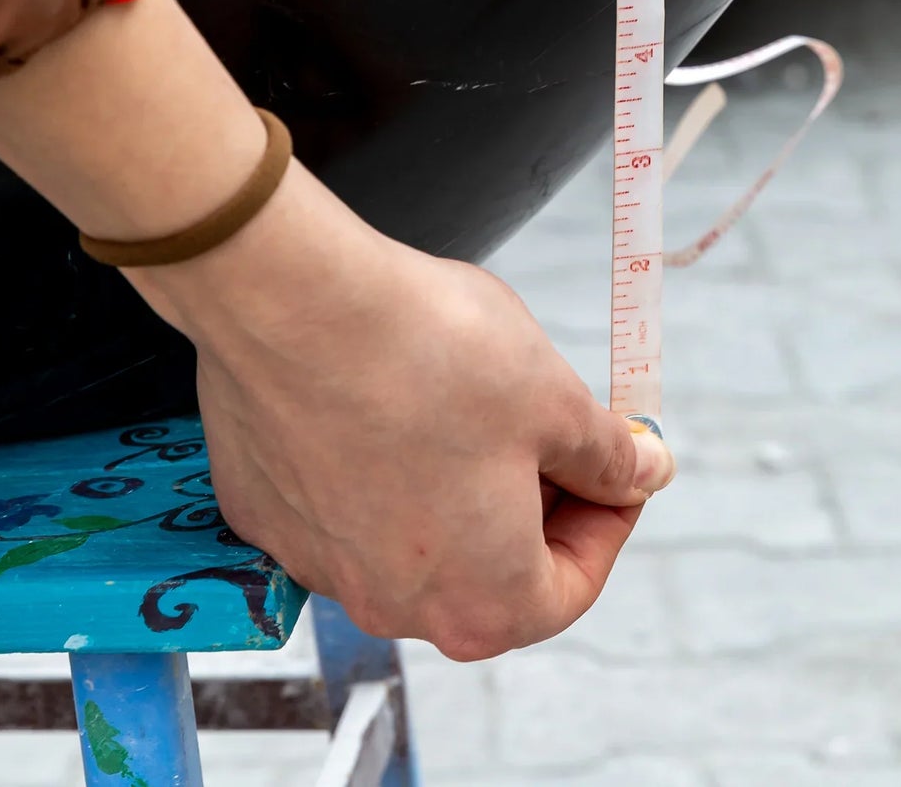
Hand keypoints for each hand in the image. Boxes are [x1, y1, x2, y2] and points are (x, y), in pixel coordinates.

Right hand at [131, 163, 675, 659]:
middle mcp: (391, 604)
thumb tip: (640, 472)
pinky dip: (361, 457)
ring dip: (440, 478)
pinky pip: (328, 496)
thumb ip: (609, 455)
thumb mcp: (555, 397)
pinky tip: (371, 391)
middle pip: (483, 567)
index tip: (611, 462)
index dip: (606, 515)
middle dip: (521, 499)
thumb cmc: (425, 351)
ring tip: (450, 395)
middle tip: (537, 425)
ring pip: (402, 531)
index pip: (570, 584)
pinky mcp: (260, 507)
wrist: (289, 298)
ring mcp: (314, 558)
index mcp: (482, 599)